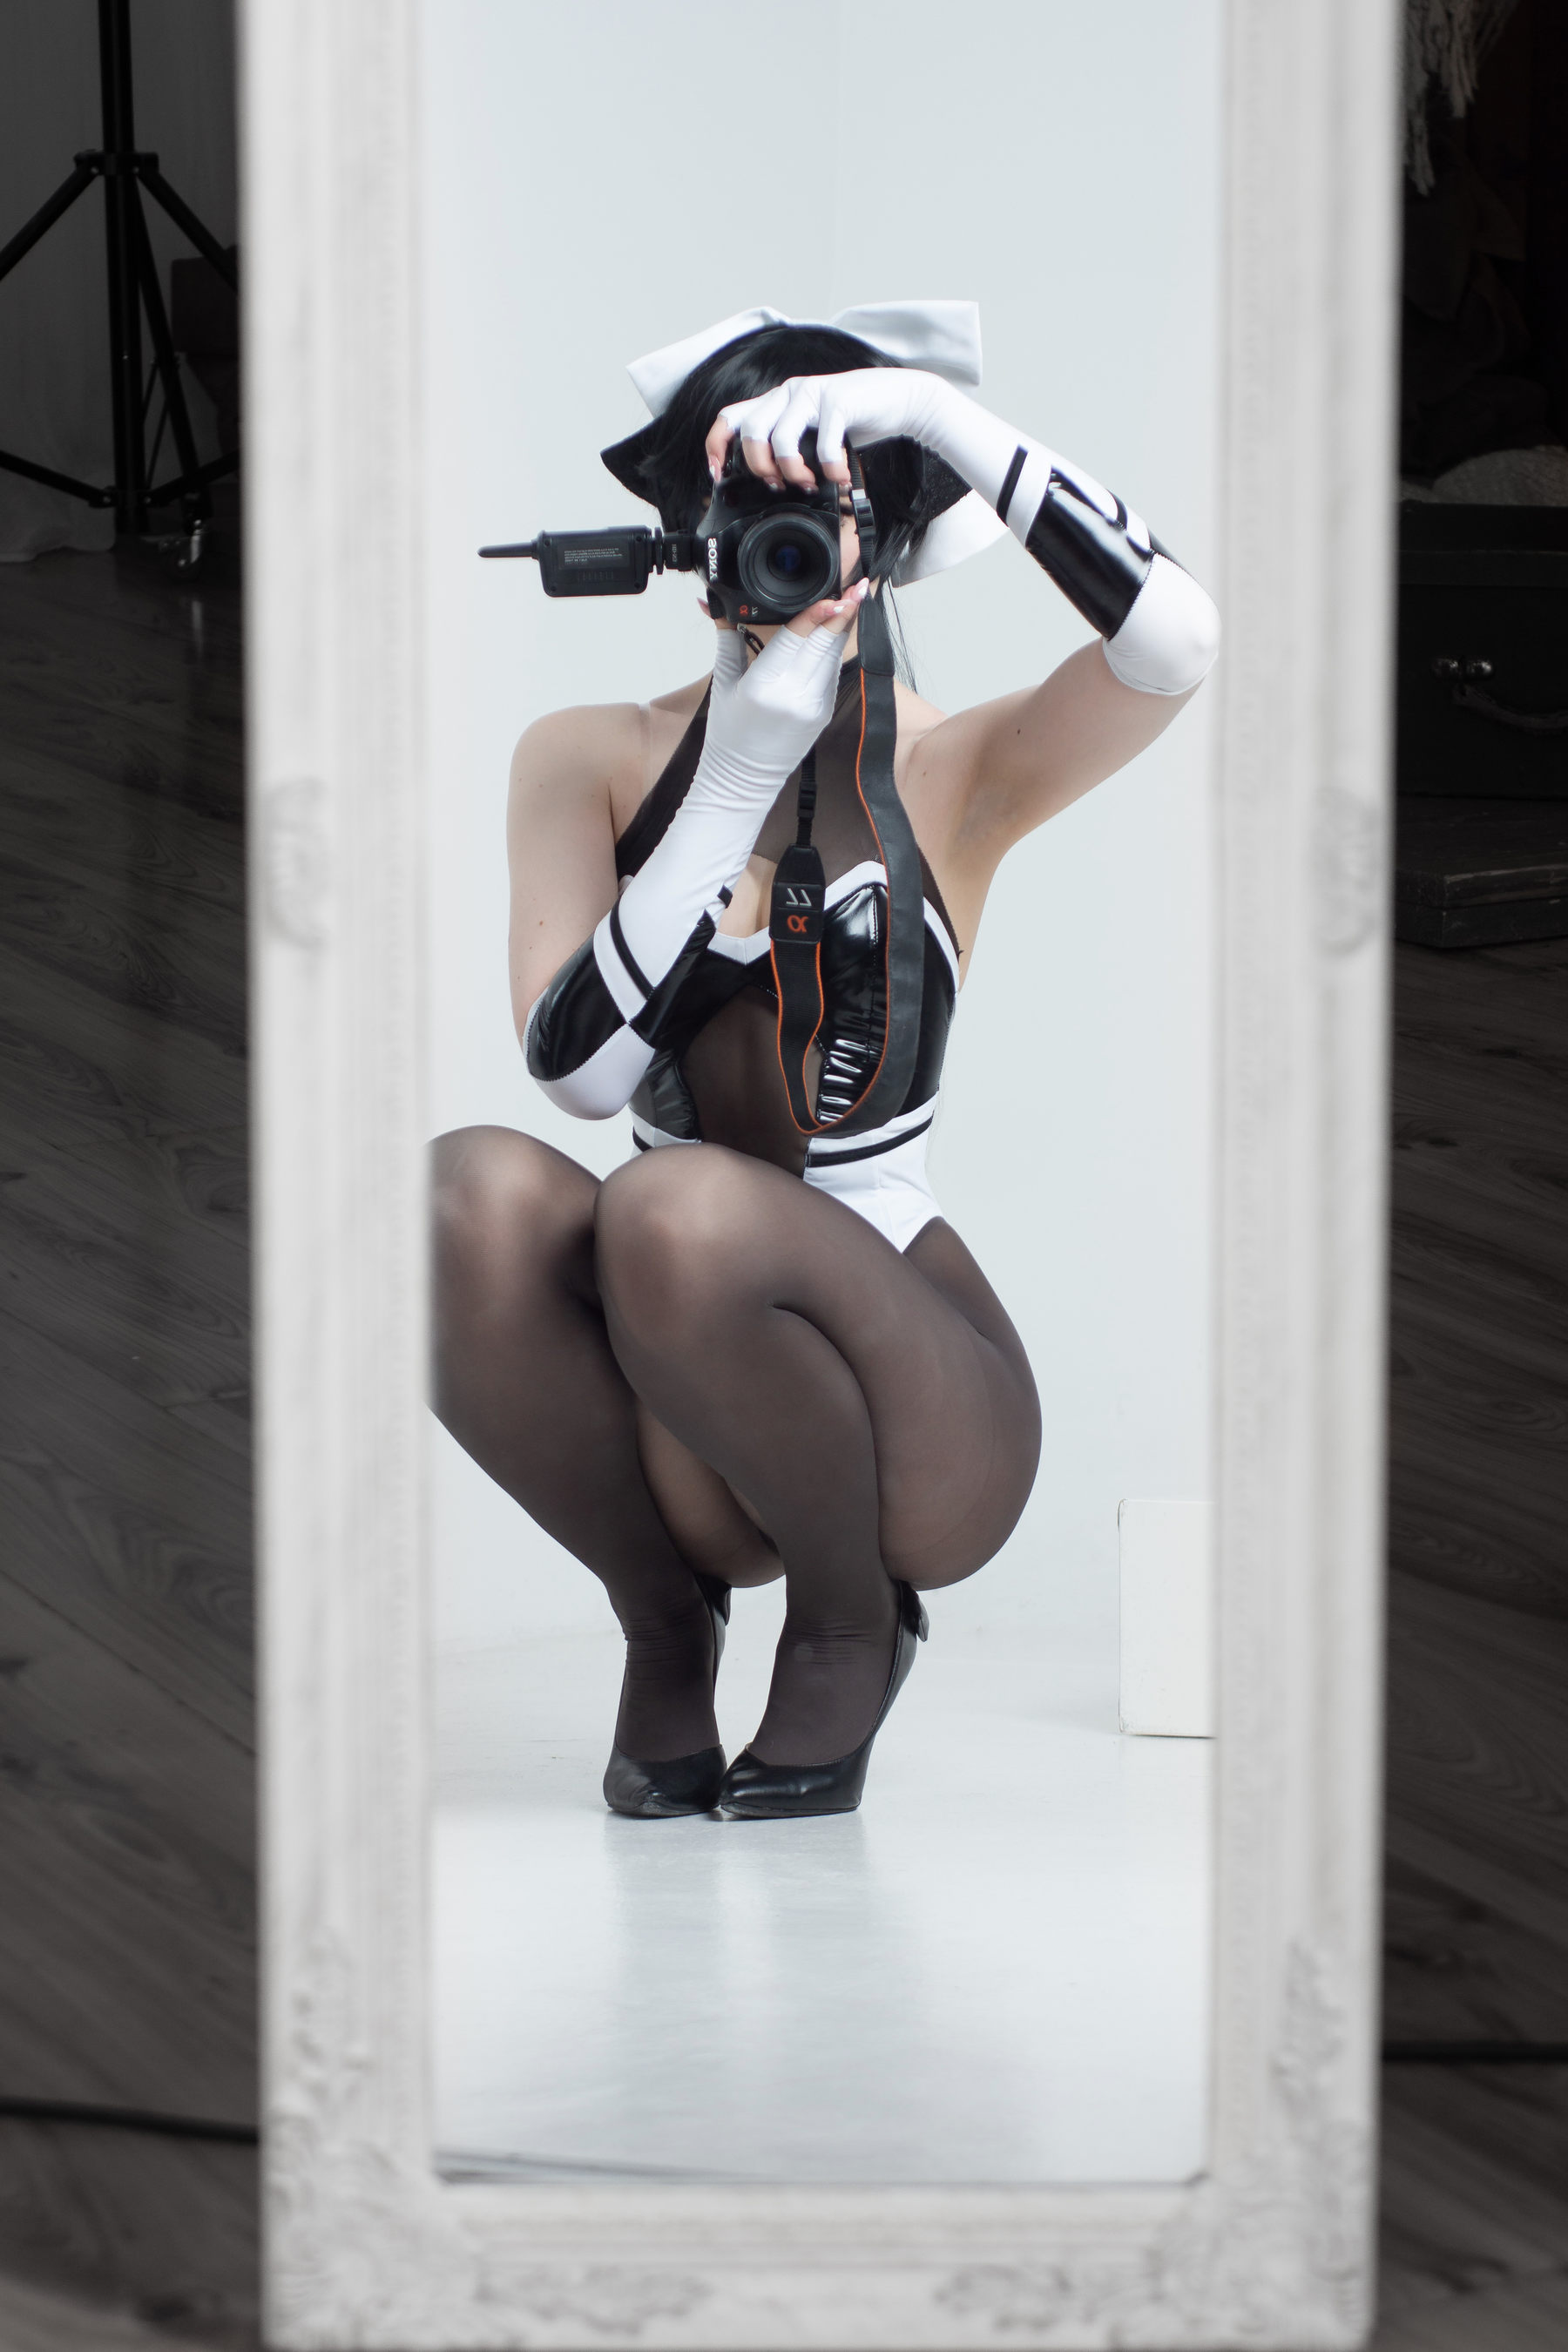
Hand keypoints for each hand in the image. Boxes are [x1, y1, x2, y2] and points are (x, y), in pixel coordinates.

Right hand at [694, 584, 867, 809]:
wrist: (744, 778)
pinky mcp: (824, 711)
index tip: (836, 592)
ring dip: (844, 625)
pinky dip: (834, 648)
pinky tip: (837, 629)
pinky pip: (832, 671)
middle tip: (859, 583)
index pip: (797, 638)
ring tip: (854, 595)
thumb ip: (728, 638)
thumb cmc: (729, 733)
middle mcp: (795, 695)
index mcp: (765, 686)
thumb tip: (717, 604)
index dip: (819, 613)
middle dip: (845, 611)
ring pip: (835, 655)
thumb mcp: (723, 682)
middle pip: (826, 643)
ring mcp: (815, 705)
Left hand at [705, 369, 957, 491]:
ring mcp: (813, 393)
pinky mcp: (838, 400)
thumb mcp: (813, 434)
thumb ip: (791, 448)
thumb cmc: (855, 420)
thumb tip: (772, 485)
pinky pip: (823, 442)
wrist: (899, 398)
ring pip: (781, 438)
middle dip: (760, 467)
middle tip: (778, 486)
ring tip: (809, 484)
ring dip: (792, 471)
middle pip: (751, 432)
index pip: (730, 417)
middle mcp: (788, 393)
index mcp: (776, 402)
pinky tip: (840, 477)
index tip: (719, 476)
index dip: (717, 447)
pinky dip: (830, 468)